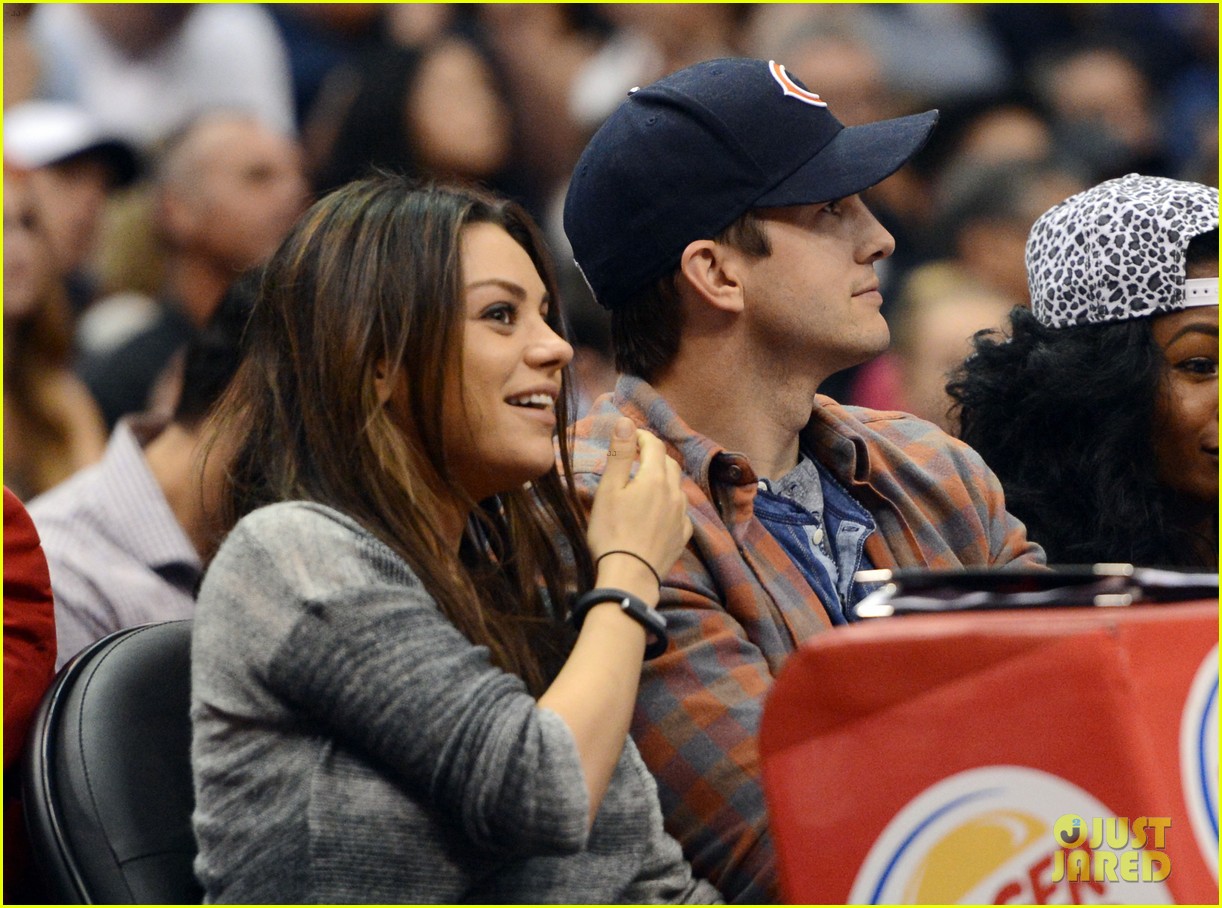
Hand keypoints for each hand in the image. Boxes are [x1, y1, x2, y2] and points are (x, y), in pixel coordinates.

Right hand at [586, 417, 691, 596]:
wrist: (629, 576)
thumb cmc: (612, 532)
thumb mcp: (609, 489)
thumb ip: (620, 454)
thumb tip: (626, 422)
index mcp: (655, 478)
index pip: (654, 445)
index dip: (642, 436)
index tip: (630, 436)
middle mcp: (674, 493)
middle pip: (669, 464)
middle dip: (654, 456)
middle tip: (637, 458)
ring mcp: (681, 516)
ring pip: (676, 487)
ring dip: (663, 480)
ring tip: (646, 485)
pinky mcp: (682, 537)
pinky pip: (680, 512)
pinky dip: (670, 504)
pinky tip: (659, 512)